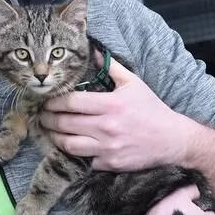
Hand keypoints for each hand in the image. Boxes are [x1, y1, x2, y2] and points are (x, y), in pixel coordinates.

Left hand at [40, 49, 198, 171]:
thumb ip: (111, 67)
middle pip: (65, 124)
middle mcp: (106, 127)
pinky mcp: (110, 164)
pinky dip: (77, 154)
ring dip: (56, 138)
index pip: (71, 102)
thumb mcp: (133, 83)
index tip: (47, 102)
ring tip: (51, 132)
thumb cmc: (151, 109)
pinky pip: (85, 160)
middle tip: (42, 117)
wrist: (172, 139)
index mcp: (110, 105)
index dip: (54, 102)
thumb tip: (93, 50)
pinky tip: (72, 146)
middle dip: (48, 120)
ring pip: (69, 145)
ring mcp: (108, 148)